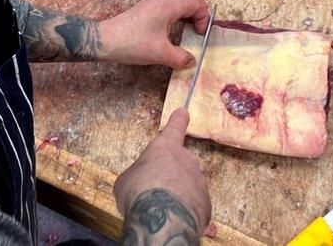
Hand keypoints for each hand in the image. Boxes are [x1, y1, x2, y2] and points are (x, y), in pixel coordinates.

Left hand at [99, 0, 209, 68]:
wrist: (105, 40)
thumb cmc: (131, 44)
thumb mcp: (159, 54)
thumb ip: (179, 58)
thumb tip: (191, 62)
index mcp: (168, 6)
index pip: (196, 2)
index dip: (203, 17)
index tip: (199, 34)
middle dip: (198, 8)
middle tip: (197, 26)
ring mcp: (153, 0)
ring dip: (188, 6)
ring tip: (187, 24)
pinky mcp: (147, 6)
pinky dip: (178, 7)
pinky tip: (174, 24)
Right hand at [114, 109, 211, 243]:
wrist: (162, 218)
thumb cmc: (138, 191)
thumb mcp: (126, 180)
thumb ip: (137, 176)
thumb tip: (140, 183)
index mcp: (165, 148)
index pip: (174, 128)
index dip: (178, 121)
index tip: (184, 112)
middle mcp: (187, 160)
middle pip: (180, 164)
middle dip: (171, 175)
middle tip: (155, 192)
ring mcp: (200, 182)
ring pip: (188, 186)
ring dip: (178, 195)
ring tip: (162, 211)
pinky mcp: (206, 204)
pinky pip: (194, 206)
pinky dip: (185, 212)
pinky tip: (173, 220)